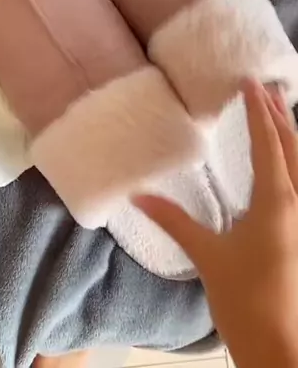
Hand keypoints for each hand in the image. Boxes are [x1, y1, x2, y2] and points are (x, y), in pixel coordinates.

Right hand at [135, 80, 297, 367]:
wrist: (281, 350)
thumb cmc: (246, 300)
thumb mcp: (208, 257)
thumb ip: (175, 221)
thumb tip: (138, 194)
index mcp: (278, 201)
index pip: (269, 142)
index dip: (258, 110)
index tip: (250, 81)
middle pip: (294, 147)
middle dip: (282, 114)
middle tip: (270, 86)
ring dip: (291, 135)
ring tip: (280, 111)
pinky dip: (293, 161)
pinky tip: (283, 164)